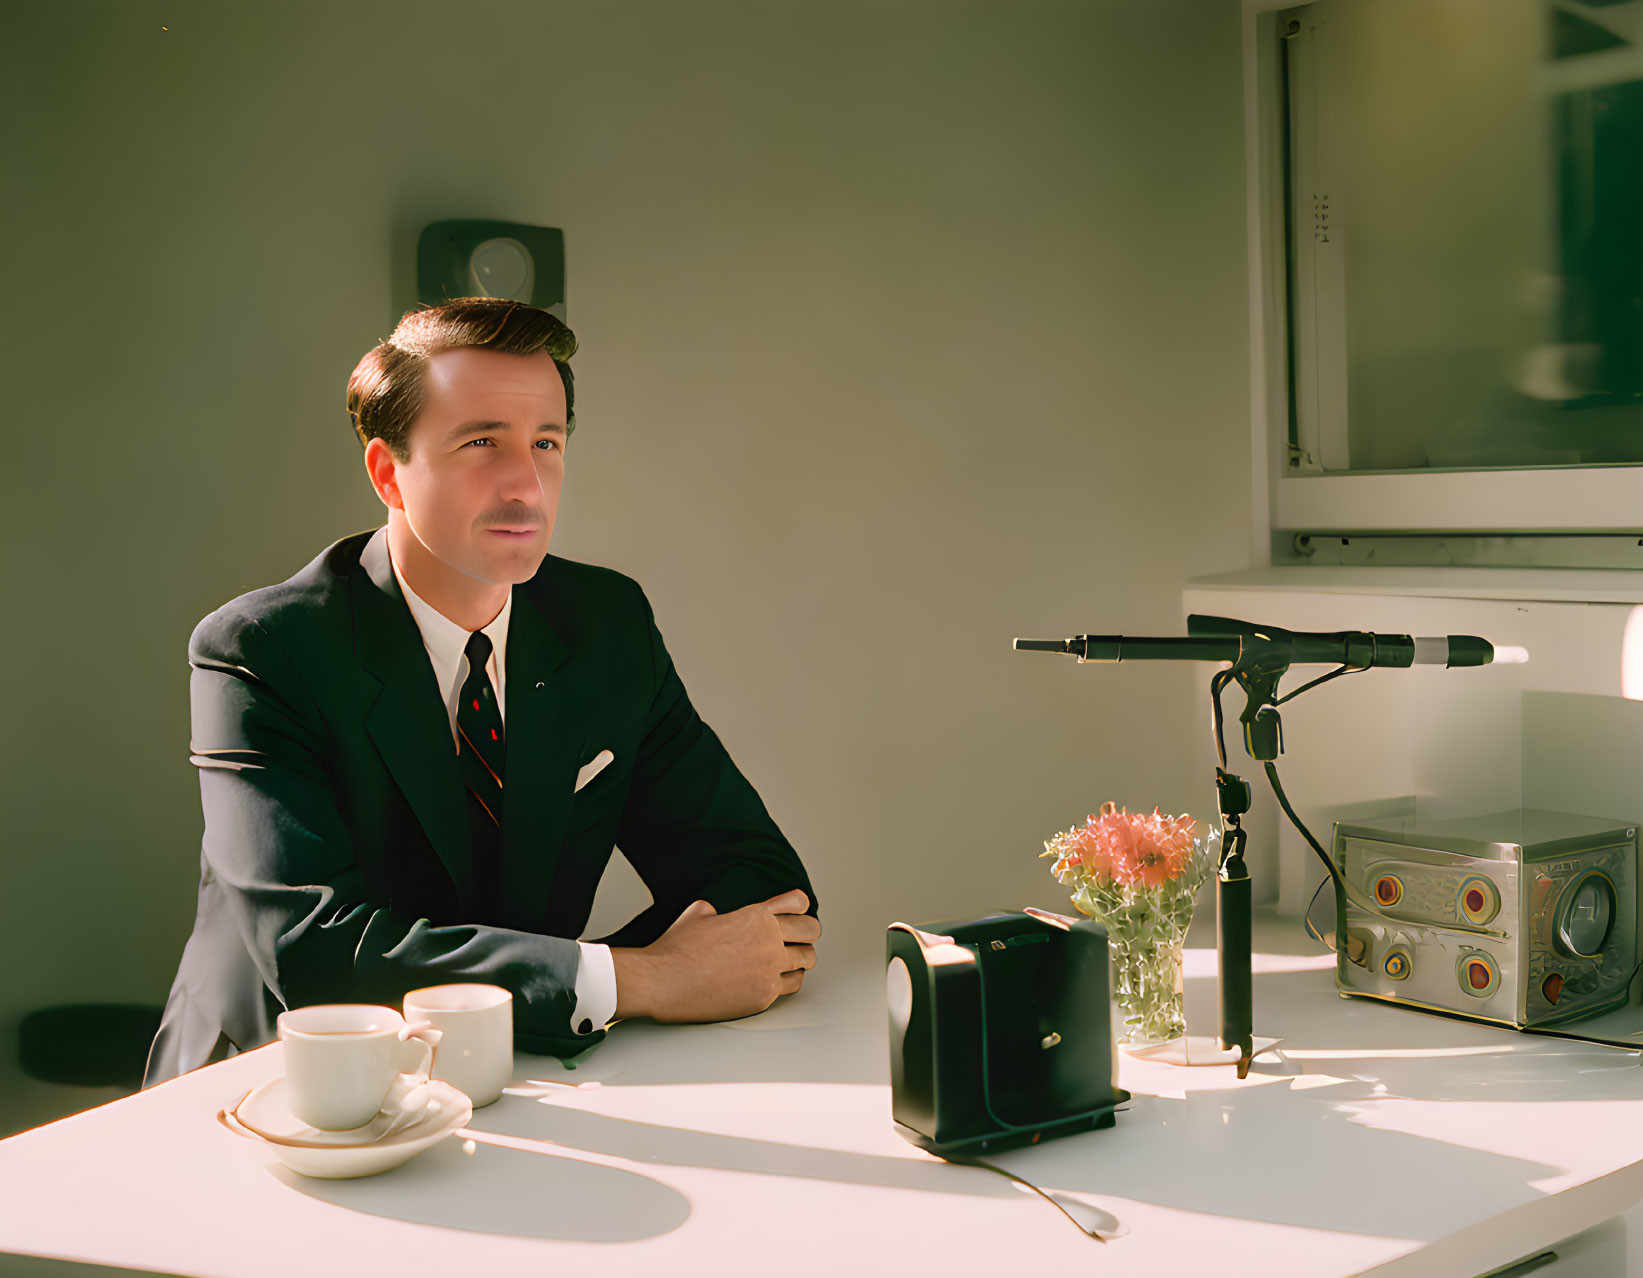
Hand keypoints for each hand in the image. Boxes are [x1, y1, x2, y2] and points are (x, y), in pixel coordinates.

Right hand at [612, 889, 820, 1022]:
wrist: (662, 982)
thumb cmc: (675, 949)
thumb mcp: (697, 913)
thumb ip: (718, 911)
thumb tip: (716, 914)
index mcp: (755, 915)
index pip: (797, 902)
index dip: (798, 905)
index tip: (797, 910)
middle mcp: (768, 941)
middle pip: (810, 931)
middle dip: (806, 932)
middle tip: (800, 937)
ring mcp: (768, 970)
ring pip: (806, 961)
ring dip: (800, 958)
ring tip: (791, 960)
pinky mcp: (763, 996)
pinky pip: (790, 986)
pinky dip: (786, 981)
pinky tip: (777, 979)